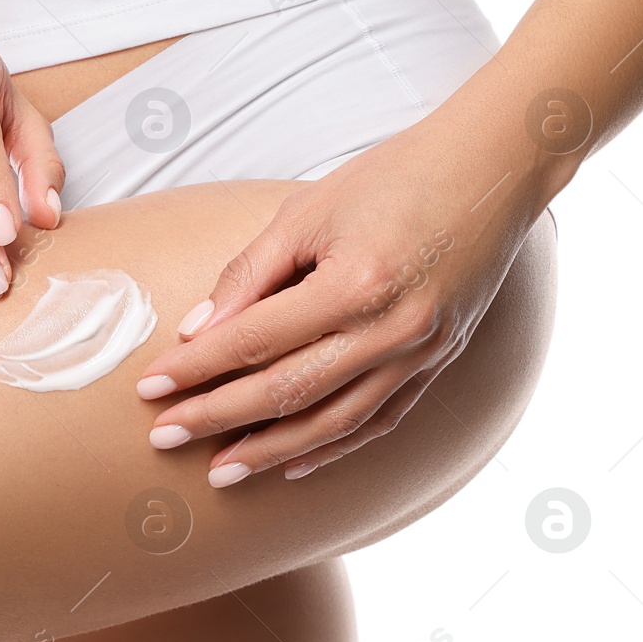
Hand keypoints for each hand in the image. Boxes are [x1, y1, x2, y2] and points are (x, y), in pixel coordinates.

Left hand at [135, 117, 546, 486]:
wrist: (492, 170)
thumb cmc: (394, 178)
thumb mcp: (307, 211)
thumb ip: (249, 273)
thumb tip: (196, 331)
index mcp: (354, 284)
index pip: (253, 342)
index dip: (195, 369)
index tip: (150, 389)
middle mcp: (392, 330)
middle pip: (286, 392)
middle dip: (217, 419)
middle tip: (163, 437)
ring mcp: (421, 354)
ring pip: (332, 423)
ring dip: (270, 452)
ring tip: (219, 471)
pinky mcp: (439, 362)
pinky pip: (379, 421)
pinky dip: (332, 448)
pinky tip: (292, 464)